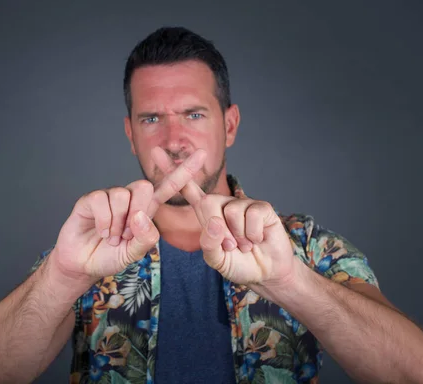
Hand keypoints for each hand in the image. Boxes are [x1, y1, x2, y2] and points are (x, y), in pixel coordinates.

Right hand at [51, 149, 206, 284]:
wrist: (82, 264)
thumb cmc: (111, 257)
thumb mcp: (134, 254)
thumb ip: (144, 238)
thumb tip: (140, 215)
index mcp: (146, 210)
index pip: (168, 187)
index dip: (184, 171)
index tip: (203, 154)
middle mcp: (130, 198)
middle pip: (144, 187)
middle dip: (138, 212)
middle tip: (127, 235)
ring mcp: (110, 197)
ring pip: (122, 195)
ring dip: (118, 223)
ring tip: (112, 238)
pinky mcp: (91, 199)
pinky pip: (102, 199)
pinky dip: (104, 221)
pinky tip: (101, 232)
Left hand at [152, 147, 295, 286]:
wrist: (266, 272)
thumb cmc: (238, 264)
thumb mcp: (216, 260)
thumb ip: (210, 245)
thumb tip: (216, 222)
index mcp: (206, 214)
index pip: (187, 190)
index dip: (172, 171)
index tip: (156, 151)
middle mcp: (222, 203)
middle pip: (208, 204)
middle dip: (219, 232)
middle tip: (230, 247)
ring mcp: (242, 203)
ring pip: (231, 212)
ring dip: (238, 236)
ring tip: (245, 244)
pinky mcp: (261, 207)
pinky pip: (251, 216)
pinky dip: (253, 235)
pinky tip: (258, 239)